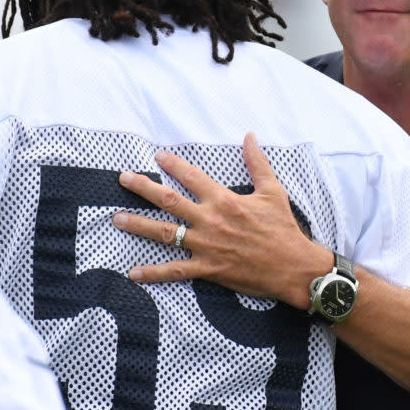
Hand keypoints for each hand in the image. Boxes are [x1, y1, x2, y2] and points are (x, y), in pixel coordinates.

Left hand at [111, 132, 331, 307]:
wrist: (292, 266)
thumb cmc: (283, 228)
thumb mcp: (272, 191)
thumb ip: (257, 163)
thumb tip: (250, 136)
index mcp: (225, 200)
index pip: (193, 177)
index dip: (174, 165)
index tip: (157, 156)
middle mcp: (210, 221)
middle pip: (169, 201)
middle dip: (144, 188)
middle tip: (123, 178)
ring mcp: (206, 246)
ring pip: (166, 234)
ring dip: (140, 225)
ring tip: (117, 219)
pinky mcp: (208, 269)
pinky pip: (176, 270)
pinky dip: (154, 273)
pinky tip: (134, 273)